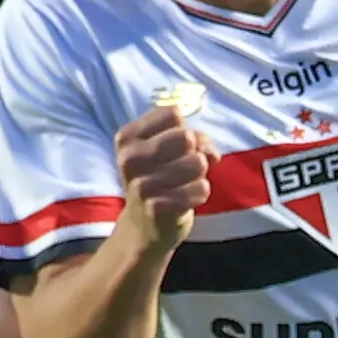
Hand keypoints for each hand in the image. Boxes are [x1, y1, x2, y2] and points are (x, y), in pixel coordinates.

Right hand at [116, 103, 213, 242]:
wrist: (145, 224)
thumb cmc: (161, 177)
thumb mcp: (170, 150)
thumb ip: (196, 138)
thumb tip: (210, 154)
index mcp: (127, 137)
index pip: (173, 114)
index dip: (185, 128)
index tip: (179, 146)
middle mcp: (129, 158)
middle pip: (186, 137)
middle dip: (195, 151)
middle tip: (185, 167)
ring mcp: (141, 184)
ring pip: (198, 163)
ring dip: (199, 174)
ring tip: (184, 184)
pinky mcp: (157, 208)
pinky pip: (201, 189)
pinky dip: (200, 193)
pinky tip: (186, 200)